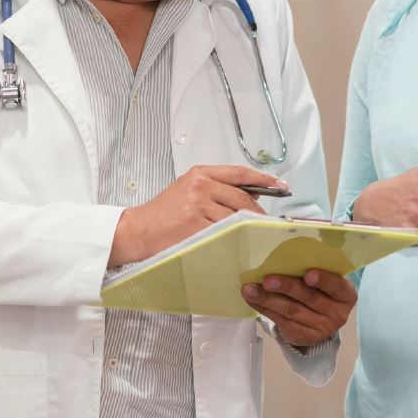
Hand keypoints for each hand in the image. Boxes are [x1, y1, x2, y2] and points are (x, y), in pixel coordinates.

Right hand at [109, 165, 286, 266]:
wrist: (137, 229)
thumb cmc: (163, 213)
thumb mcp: (189, 189)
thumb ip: (217, 189)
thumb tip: (251, 197)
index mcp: (201, 174)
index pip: (240, 174)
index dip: (264, 179)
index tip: (280, 185)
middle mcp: (201, 185)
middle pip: (242, 198)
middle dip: (258, 213)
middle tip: (267, 223)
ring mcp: (197, 205)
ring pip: (235, 217)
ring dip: (246, 229)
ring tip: (251, 236)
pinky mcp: (195, 224)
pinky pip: (223, 232)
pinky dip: (232, 239)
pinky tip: (236, 243)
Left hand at [241, 269, 356, 346]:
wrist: (321, 321)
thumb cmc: (321, 290)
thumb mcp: (326, 281)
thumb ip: (313, 271)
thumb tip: (282, 257)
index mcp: (346, 295)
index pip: (337, 286)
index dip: (324, 279)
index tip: (308, 274)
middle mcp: (336, 313)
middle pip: (309, 298)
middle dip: (286, 287)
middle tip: (267, 279)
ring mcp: (320, 328)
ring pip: (291, 311)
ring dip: (268, 299)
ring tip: (250, 289)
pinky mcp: (302, 336)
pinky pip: (280, 321)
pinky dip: (264, 308)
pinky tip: (252, 299)